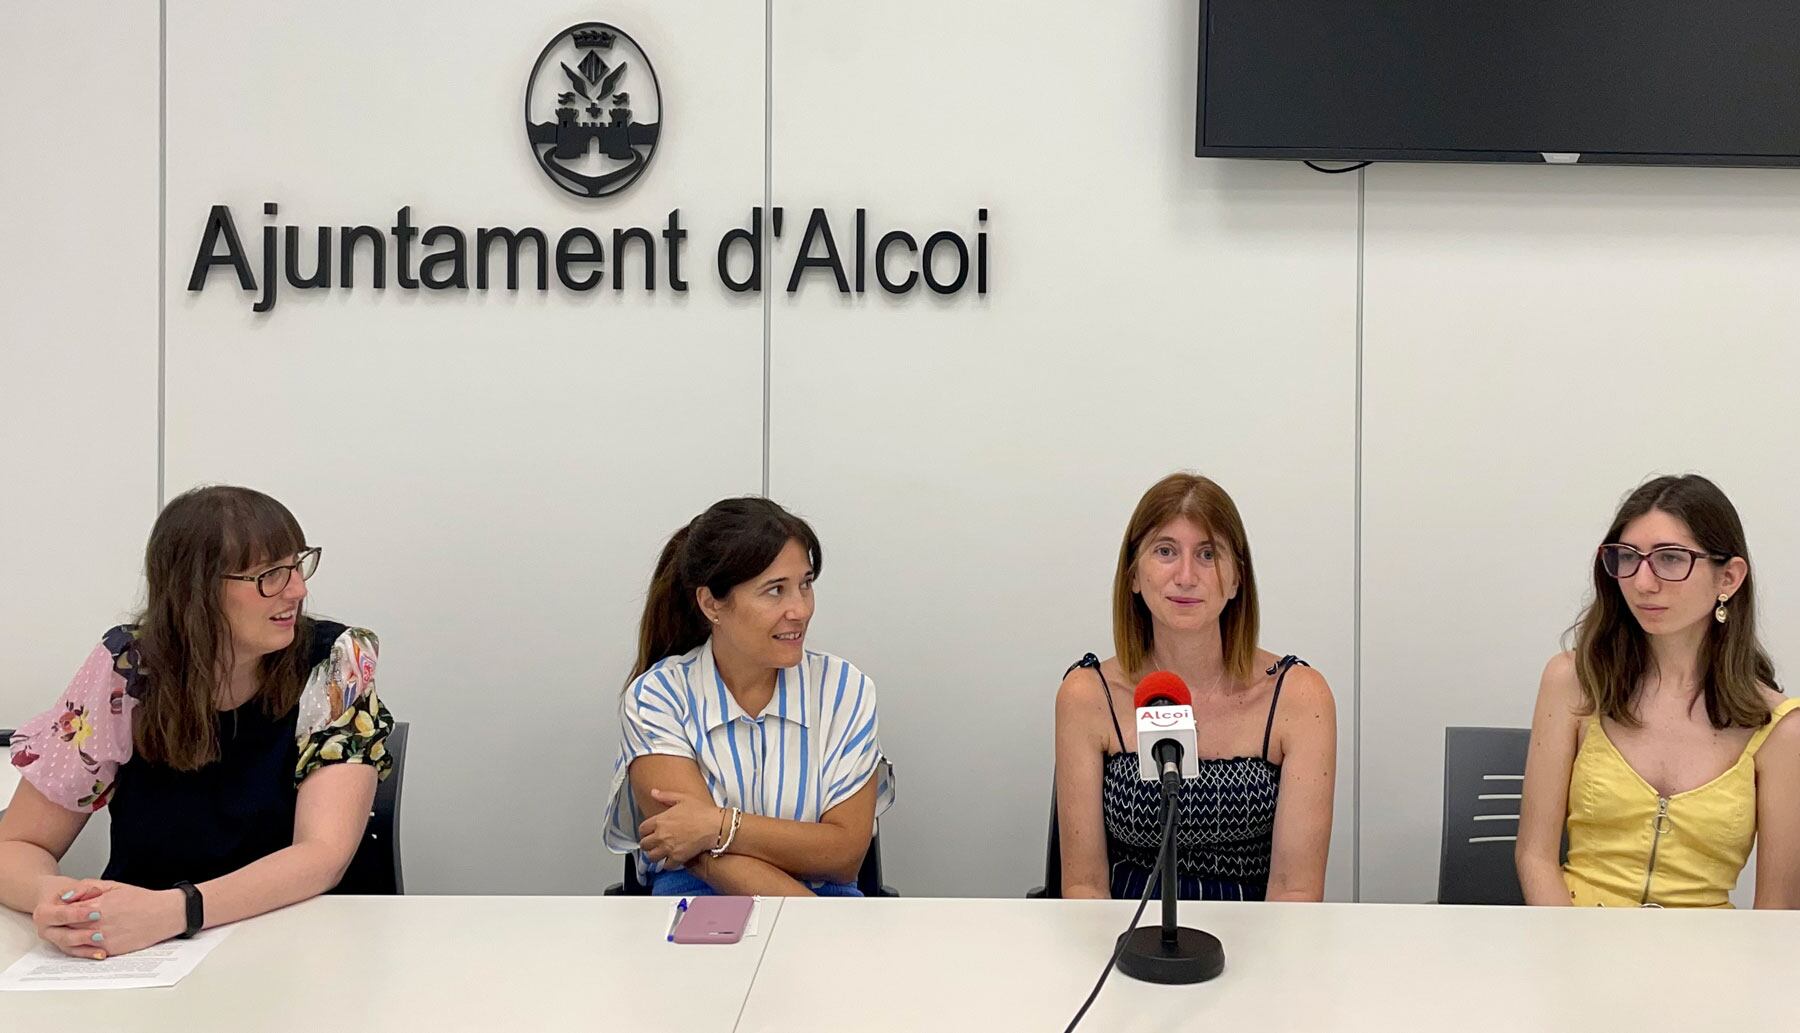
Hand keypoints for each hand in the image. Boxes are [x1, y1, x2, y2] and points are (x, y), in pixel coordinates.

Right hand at [31, 876, 109, 959]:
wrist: (57, 900)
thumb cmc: (67, 892)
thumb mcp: (73, 885)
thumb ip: (82, 888)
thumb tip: (90, 893)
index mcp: (44, 912)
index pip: (60, 915)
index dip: (78, 914)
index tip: (96, 912)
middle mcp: (46, 929)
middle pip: (62, 935)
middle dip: (81, 935)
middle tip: (100, 933)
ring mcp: (55, 940)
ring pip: (68, 947)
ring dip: (86, 947)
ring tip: (102, 943)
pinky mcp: (64, 947)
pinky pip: (75, 953)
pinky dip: (88, 954)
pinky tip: (102, 953)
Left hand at [45, 881, 185, 958]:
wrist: (163, 915)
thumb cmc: (140, 899)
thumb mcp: (112, 885)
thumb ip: (85, 888)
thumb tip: (66, 896)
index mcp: (97, 906)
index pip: (66, 911)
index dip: (64, 910)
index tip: (65, 908)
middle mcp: (97, 925)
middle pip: (68, 927)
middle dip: (65, 923)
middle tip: (68, 920)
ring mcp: (103, 939)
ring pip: (75, 941)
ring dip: (73, 935)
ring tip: (79, 929)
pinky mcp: (110, 950)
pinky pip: (88, 951)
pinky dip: (85, 945)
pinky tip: (90, 938)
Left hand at [638, 789, 724, 866]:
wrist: (715, 826)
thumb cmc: (701, 811)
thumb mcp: (682, 798)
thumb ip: (665, 796)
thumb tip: (653, 792)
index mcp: (660, 820)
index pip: (641, 829)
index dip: (644, 832)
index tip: (649, 833)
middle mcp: (661, 835)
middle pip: (644, 845)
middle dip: (648, 844)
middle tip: (654, 843)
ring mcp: (668, 848)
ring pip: (651, 857)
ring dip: (655, 855)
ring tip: (660, 853)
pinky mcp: (678, 858)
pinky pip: (665, 866)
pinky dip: (667, 864)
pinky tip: (671, 859)